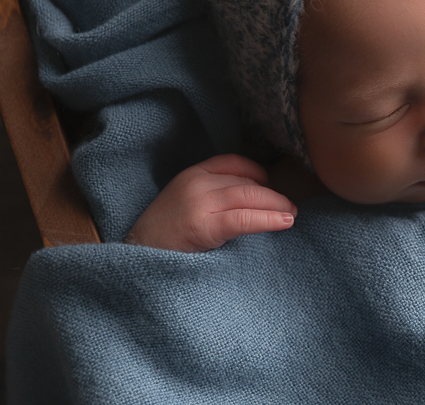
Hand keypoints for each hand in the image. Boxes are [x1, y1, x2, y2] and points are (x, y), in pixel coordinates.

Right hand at [127, 154, 297, 251]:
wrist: (133, 262)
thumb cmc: (163, 238)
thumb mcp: (185, 204)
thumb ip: (213, 195)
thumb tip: (256, 198)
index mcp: (191, 175)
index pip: (234, 163)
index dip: (258, 173)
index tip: (272, 186)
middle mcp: (195, 184)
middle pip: (246, 182)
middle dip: (273, 194)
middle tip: (290, 206)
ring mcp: (198, 203)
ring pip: (248, 197)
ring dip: (276, 205)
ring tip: (291, 215)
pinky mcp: (202, 226)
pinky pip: (243, 219)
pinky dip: (268, 219)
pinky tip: (284, 222)